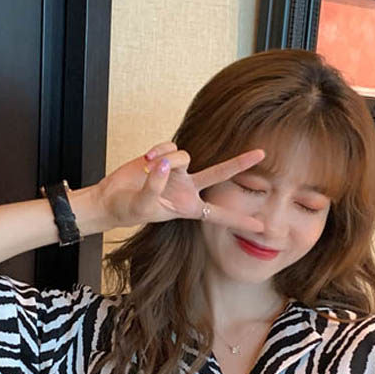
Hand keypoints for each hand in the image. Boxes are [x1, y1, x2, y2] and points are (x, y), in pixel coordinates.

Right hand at [96, 141, 266, 235]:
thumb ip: (156, 185)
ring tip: (149, 167)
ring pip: (184, 155)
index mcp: (188, 208)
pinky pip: (169, 146)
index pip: (219, 215)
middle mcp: (188, 188)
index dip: (239, 220)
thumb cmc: (130, 209)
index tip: (261, 227)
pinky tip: (146, 160)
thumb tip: (166, 163)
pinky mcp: (167, 157)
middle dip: (240, 164)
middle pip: (220, 174)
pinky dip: (157, 151)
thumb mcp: (143, 205)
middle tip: (262, 154)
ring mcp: (179, 171)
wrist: (113, 198)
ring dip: (167, 159)